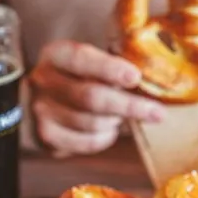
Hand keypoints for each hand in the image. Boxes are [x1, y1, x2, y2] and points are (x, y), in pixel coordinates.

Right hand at [29, 40, 166, 156]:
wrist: (39, 103)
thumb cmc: (77, 78)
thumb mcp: (87, 61)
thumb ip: (112, 63)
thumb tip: (152, 76)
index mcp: (56, 55)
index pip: (81, 59)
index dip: (110, 69)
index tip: (136, 77)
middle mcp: (43, 81)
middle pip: (90, 97)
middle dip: (129, 106)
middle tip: (157, 113)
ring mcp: (42, 111)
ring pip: (92, 123)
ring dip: (116, 122)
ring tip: (123, 117)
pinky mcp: (48, 137)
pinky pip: (87, 142)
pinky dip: (106, 138)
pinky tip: (109, 130)